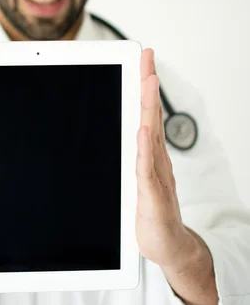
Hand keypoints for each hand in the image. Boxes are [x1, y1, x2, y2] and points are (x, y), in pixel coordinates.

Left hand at [135, 48, 190, 267]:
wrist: (169, 245)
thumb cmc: (153, 212)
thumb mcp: (140, 179)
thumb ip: (138, 156)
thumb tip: (135, 131)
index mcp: (150, 154)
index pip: (148, 115)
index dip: (146, 88)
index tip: (144, 61)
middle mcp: (154, 160)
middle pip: (151, 117)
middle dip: (148, 86)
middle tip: (148, 58)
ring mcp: (154, 176)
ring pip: (150, 137)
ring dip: (148, 109)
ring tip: (148, 82)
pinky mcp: (150, 196)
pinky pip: (145, 171)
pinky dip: (143, 151)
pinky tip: (141, 132)